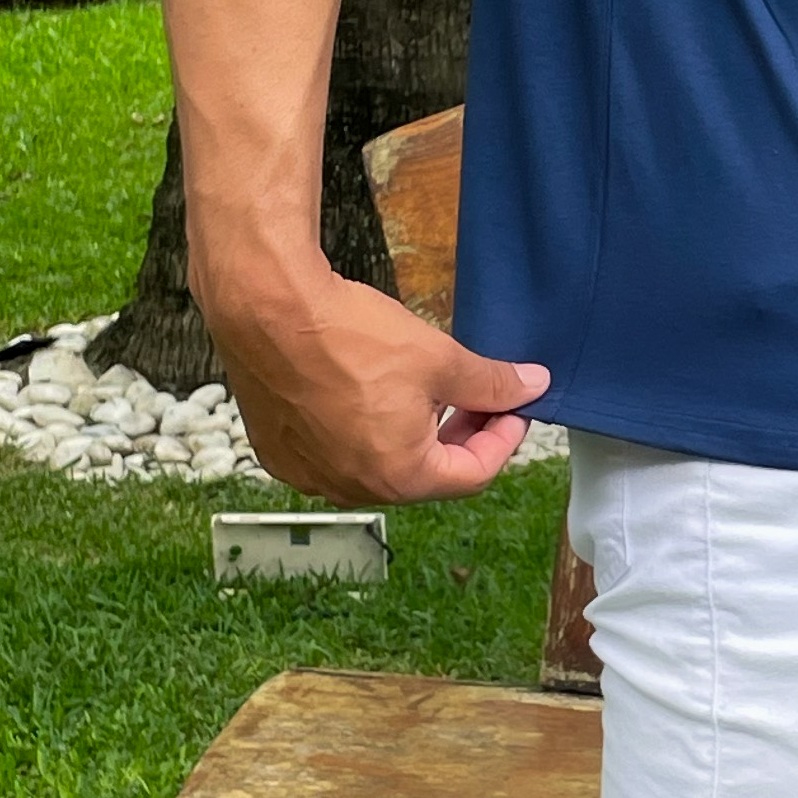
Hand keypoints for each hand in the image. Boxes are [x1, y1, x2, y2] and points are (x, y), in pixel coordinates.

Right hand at [200, 264, 547, 507]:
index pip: (474, 474)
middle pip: (426, 475)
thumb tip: (531, 386)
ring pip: (379, 465)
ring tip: (424, 394)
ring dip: (411, 437)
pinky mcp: (279, 454)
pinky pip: (334, 454)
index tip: (513, 408)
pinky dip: (361, 433)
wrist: (266, 309)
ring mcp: (310, 475)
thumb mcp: (440, 358)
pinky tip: (367, 395)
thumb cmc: (349, 336)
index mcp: (400, 477)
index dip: (503, 439)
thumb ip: (491, 382)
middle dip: (459, 437)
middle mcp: (352, 489)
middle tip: (476, 400)